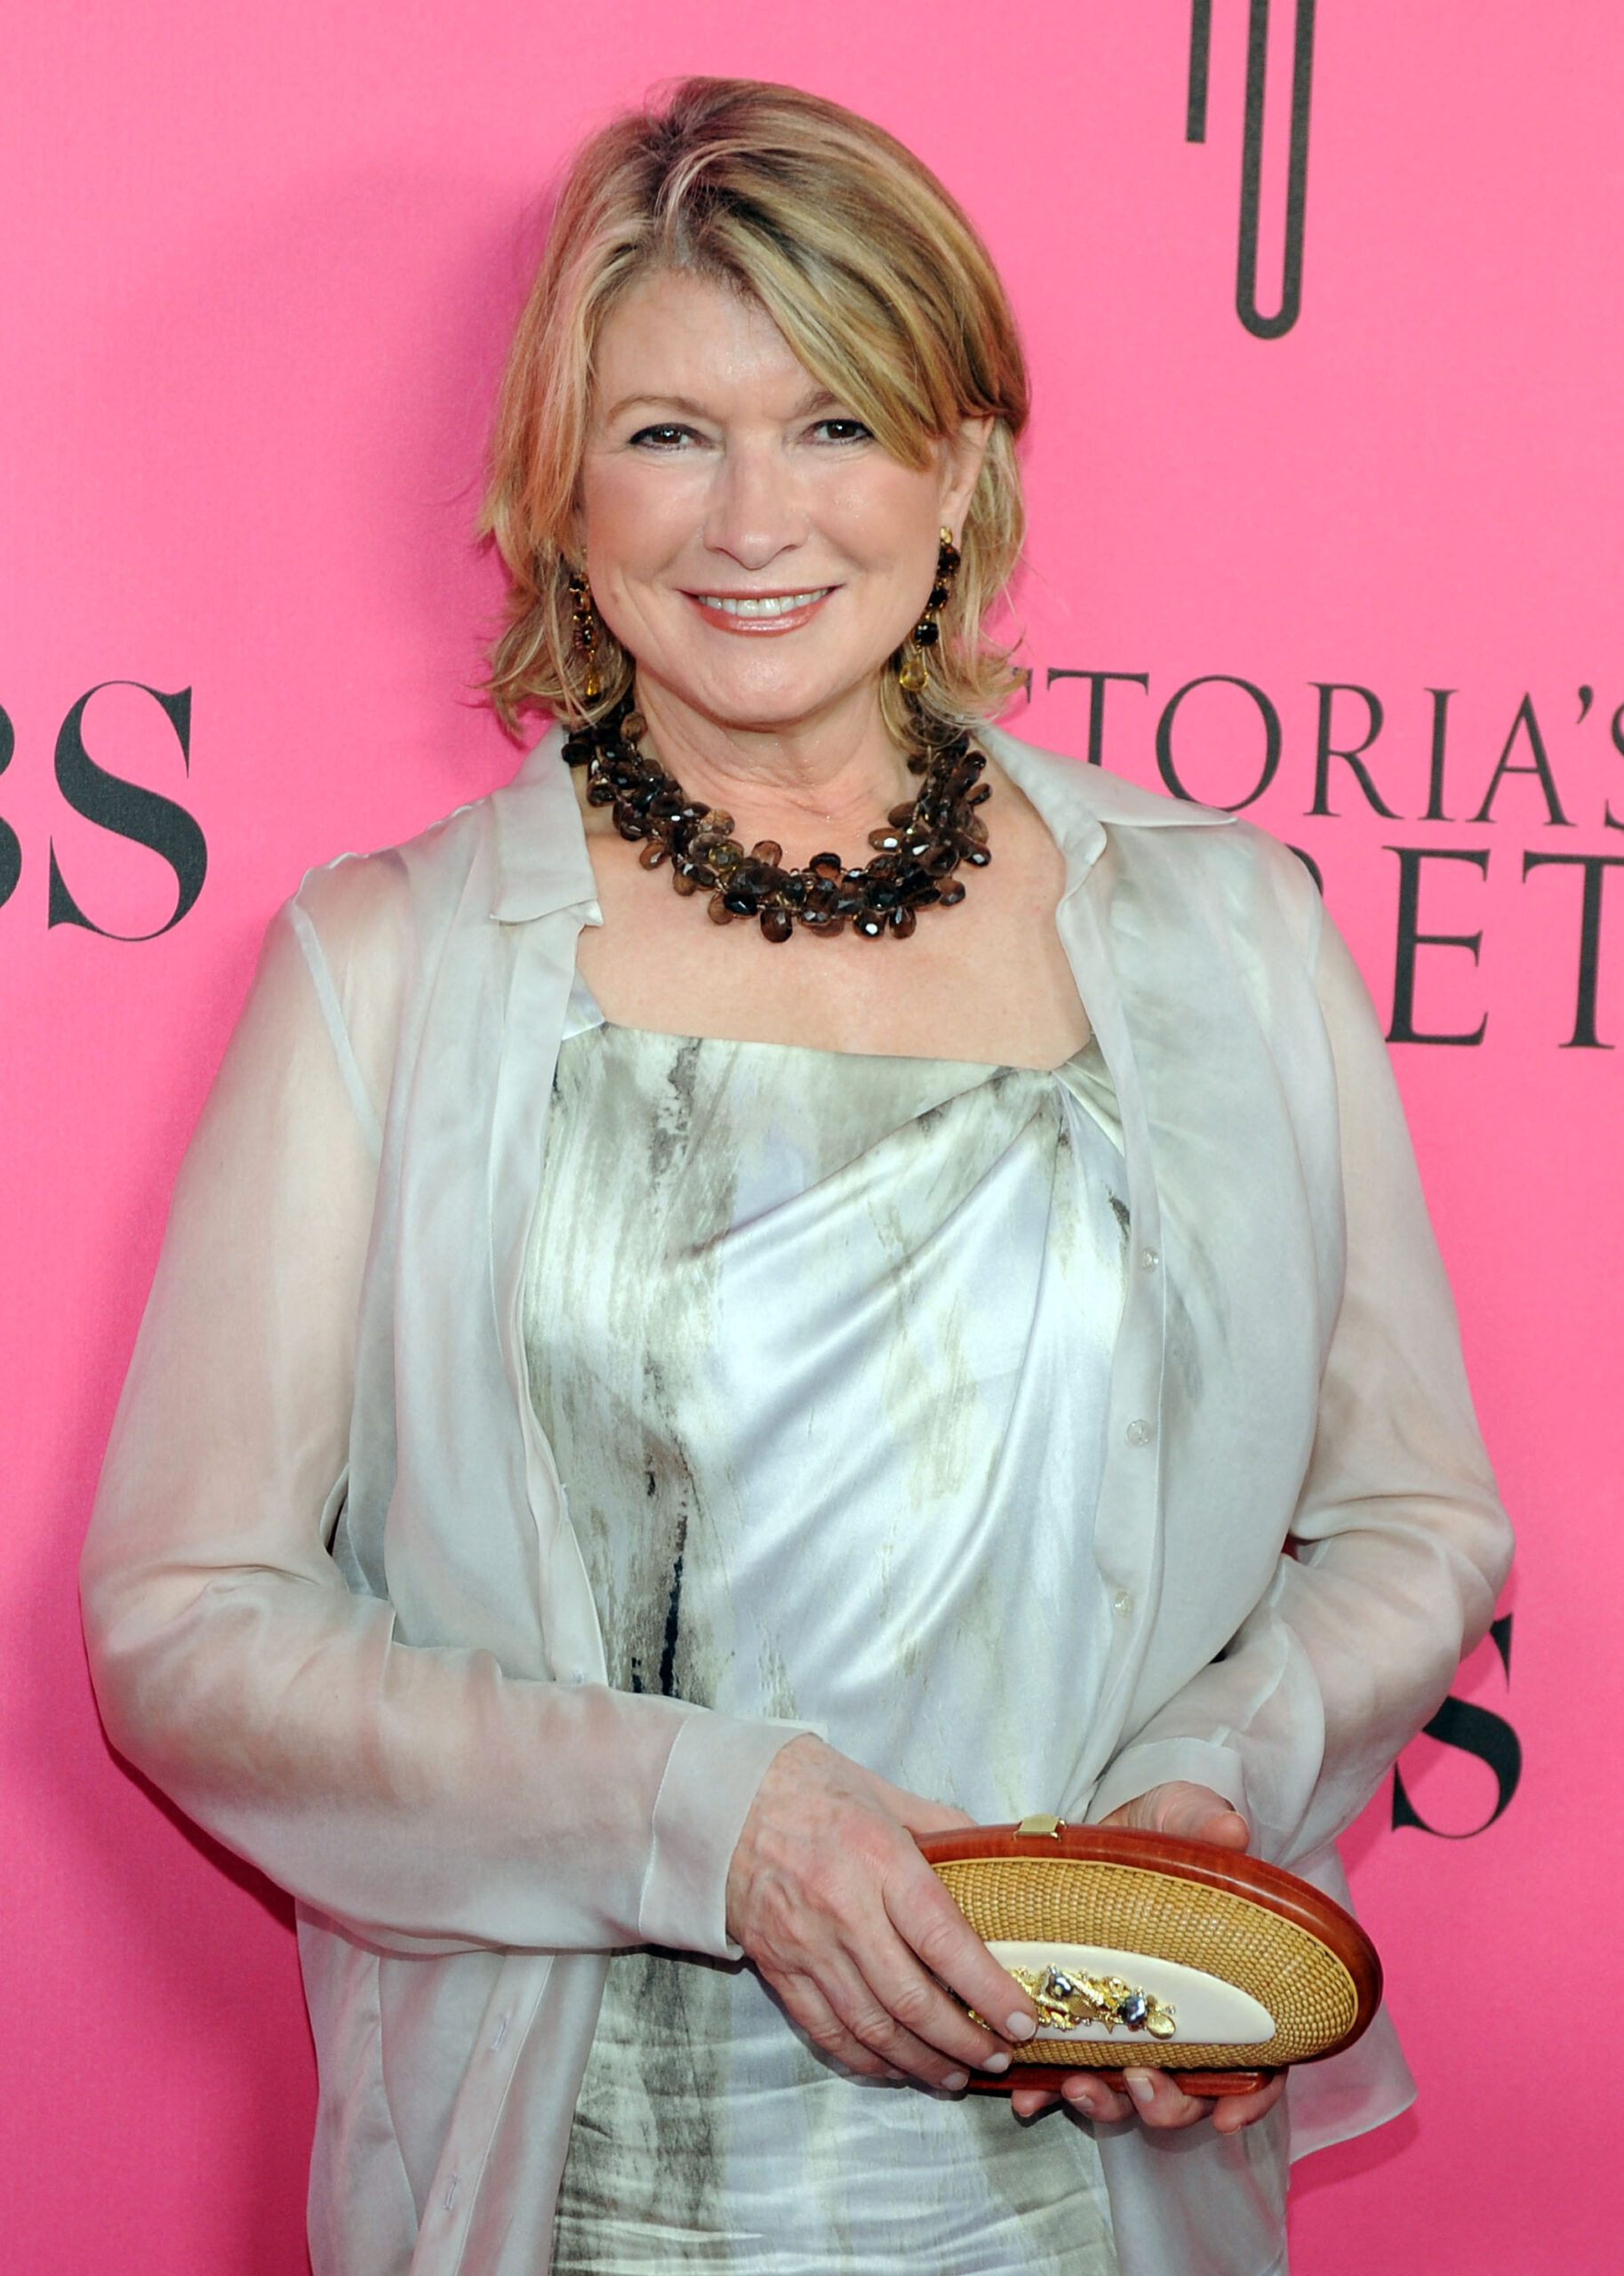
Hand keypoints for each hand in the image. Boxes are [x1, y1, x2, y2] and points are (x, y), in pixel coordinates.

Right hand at [725, 1735, 1039, 2090]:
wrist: (717, 1799)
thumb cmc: (805, 1786)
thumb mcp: (881, 1790)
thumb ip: (939, 1825)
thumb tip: (992, 1851)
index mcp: (878, 1859)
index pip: (945, 1941)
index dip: (989, 1990)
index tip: (1023, 2020)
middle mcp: (844, 1911)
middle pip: (912, 1999)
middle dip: (964, 2040)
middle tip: (1000, 2058)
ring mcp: (807, 1947)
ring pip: (872, 2027)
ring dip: (921, 2062)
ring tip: (957, 2076)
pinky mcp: (778, 1968)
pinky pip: (826, 2030)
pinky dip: (865, 2060)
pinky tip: (895, 2068)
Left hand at [1008, 1782, 1287, 2135]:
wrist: (1095, 1829)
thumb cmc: (1158, 1828)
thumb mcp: (1180, 1813)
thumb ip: (1203, 1821)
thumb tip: (1231, 1829)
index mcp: (1226, 1986)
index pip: (1258, 2059)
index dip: (1251, 2095)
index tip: (1228, 2113)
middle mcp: (1180, 2018)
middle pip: (1189, 2091)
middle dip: (1166, 2105)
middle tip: (1139, 2083)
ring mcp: (1127, 2026)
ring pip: (1127, 2093)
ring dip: (1107, 2104)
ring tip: (1077, 2087)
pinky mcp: (1077, 2021)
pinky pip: (1065, 2074)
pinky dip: (1048, 2095)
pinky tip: (1029, 2098)